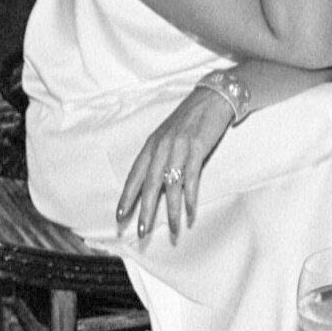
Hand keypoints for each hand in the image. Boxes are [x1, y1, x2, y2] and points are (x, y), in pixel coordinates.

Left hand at [116, 87, 232, 241]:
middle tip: (141, 232)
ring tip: (172, 229)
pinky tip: (190, 212)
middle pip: (149, 184)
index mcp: (152, 144)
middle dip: (145, 211)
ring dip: (171, 211)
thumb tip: (153, 185)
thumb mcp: (168, 135)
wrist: (212, 97)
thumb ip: (160, 157)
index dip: (127, 196)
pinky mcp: (197, 147)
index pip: (135, 174)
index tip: (119, 216)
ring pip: (170, 186)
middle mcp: (162, 146)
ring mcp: (179, 146)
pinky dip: (190, 198)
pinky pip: (191, 179)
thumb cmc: (190, 119)